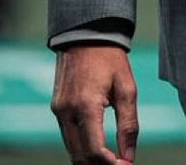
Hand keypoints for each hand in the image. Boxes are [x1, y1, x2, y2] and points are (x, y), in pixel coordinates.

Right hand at [51, 44, 138, 163]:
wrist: (87, 34)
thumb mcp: (127, 88)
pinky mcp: (56, 108)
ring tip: (111, 158)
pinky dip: (81, 147)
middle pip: (80, 156)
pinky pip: (67, 137)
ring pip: (72, 150)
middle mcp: (67, 111)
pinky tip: (98, 146)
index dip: (110, 164)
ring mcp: (58, 110)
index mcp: (86, 105)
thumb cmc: (110, 58)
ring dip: (90, 159)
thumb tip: (129, 157)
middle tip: (120, 164)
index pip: (94, 150)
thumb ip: (128, 125)